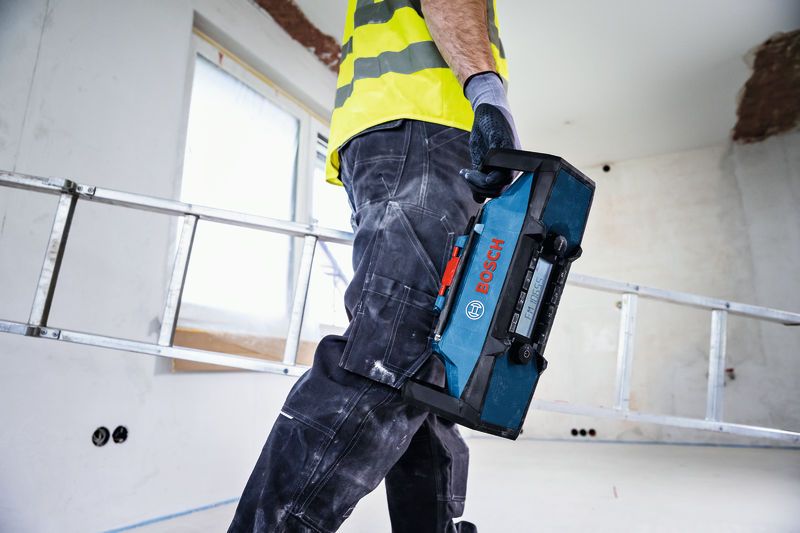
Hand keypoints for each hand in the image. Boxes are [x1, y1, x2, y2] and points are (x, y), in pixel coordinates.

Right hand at [461, 72, 519, 200]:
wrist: (487, 110)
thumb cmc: (485, 135)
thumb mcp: (480, 160)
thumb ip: (481, 177)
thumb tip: (479, 200)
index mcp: (508, 169)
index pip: (499, 191)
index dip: (482, 192)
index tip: (468, 182)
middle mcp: (514, 165)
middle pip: (500, 189)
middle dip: (479, 188)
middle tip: (466, 176)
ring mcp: (512, 156)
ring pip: (500, 181)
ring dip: (479, 181)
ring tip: (466, 172)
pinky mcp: (506, 145)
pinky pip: (498, 166)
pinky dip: (484, 171)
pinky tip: (472, 168)